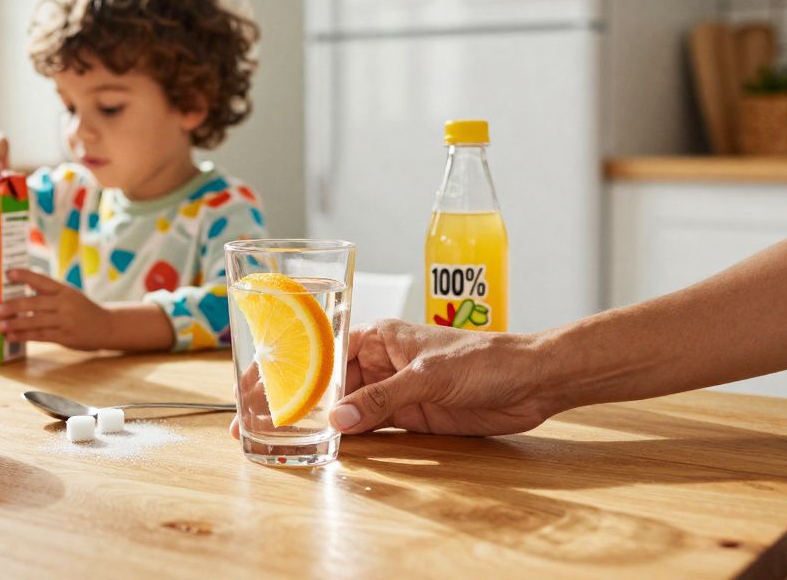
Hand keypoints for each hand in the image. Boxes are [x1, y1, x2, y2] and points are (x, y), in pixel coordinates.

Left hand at [0, 268, 111, 350]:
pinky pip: (41, 335)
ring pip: (36, 321)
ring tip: (1, 325)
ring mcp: (66, 320)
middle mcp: (65, 303)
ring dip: (16, 323)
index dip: (25, 275)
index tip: (8, 273)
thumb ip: (49, 293)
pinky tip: (12, 337)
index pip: (42, 279)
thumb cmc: (83, 309)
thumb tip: (22, 290)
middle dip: (14, 305)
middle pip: (35, 302)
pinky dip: (24, 336)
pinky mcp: (66, 336)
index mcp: (64, 290)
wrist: (107, 326)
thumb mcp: (70, 295)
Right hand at [228, 319, 551, 438]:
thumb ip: (382, 398)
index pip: (320, 352)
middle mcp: (380, 362)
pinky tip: (323, 449)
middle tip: (253, 423)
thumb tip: (337, 420)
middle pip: (324, 382)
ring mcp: (393, 390)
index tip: (255, 389)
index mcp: (378, 337)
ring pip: (342, 408)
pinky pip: (368, 427)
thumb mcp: (428, 374)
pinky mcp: (409, 415)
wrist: (533, 380)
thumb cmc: (486, 358)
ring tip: (278, 440)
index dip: (286, 371)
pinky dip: (347, 438)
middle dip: (291, 401)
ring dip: (314, 423)